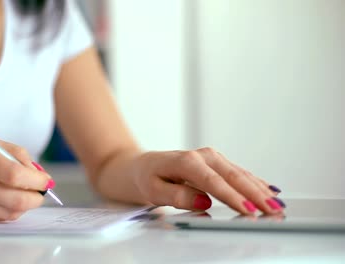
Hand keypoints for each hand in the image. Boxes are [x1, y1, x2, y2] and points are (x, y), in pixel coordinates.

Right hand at [0, 134, 52, 221]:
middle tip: (41, 192)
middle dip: (36, 198)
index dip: (37, 181)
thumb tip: (38, 173)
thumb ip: (16, 154)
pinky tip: (7, 198)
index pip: (16, 175)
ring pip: (10, 212)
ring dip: (25, 205)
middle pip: (16, 199)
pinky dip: (9, 210)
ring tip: (25, 194)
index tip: (46, 181)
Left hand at [134, 148, 283, 214]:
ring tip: (277, 205)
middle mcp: (202, 156)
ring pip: (240, 174)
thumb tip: (203, 201)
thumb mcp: (153, 190)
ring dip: (259, 190)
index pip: (213, 182)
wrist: (142, 166)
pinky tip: (270, 190)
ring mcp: (211, 157)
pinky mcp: (216, 162)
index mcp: (186, 161)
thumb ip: (177, 195)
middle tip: (273, 210)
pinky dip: (255, 182)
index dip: (232, 197)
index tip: (248, 210)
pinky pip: (238, 173)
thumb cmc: (147, 178)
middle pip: (233, 176)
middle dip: (255, 194)